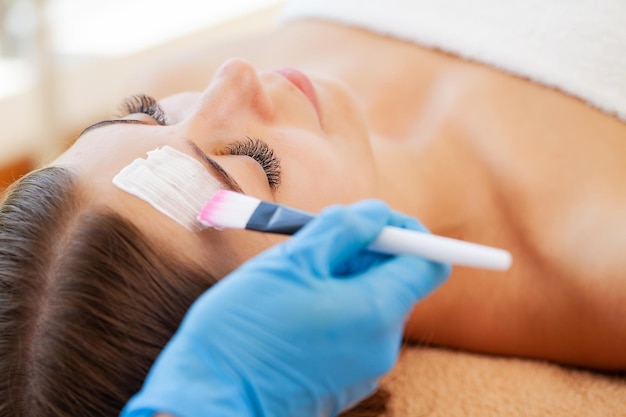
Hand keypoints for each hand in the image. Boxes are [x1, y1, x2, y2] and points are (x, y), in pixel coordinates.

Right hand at [121, 200, 449, 416]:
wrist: (211, 399)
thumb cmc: (244, 329)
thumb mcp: (293, 262)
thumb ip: (344, 229)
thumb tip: (378, 213)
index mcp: (376, 310)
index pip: (430, 262)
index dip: (408, 232)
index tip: (374, 219)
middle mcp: (382, 343)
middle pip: (397, 280)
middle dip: (364, 252)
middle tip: (316, 243)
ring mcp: (365, 366)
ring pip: (369, 302)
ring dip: (341, 279)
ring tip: (293, 280)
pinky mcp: (345, 379)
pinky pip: (353, 329)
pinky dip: (333, 307)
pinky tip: (292, 310)